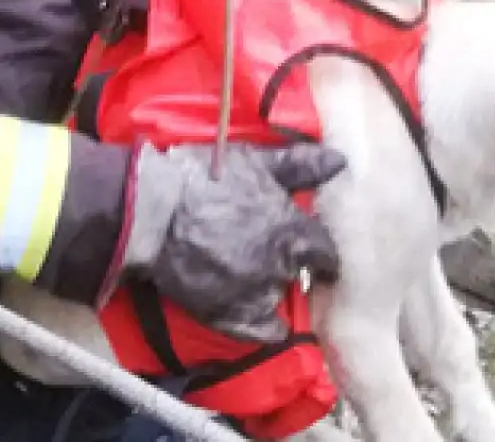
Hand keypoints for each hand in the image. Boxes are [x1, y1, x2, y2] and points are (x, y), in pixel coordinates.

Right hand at [122, 141, 346, 342]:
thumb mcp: (255, 162)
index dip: (319, 250)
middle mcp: (281, 267)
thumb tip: (341, 162)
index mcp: (293, 232)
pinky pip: (260, 332)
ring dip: (268, 286)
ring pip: (276, 296)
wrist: (152, 212)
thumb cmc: (205, 179)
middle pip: (296, 272)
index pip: (324, 251)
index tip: (313, 250)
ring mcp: (254, 295)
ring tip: (245, 270)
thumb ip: (301, 165)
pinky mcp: (228, 316)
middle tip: (265, 251)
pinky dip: (263, 326)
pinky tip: (258, 316)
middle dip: (287, 263)